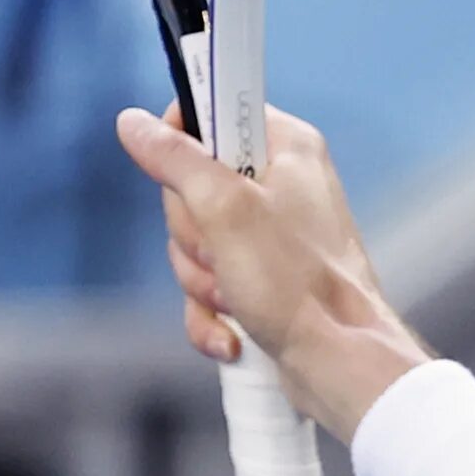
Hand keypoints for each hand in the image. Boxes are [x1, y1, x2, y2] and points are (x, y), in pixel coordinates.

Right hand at [116, 103, 429, 441]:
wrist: (340, 362)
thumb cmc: (297, 284)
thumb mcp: (225, 210)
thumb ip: (176, 160)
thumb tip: (134, 122)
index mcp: (285, 147)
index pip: (212, 113)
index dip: (182, 147)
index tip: (182, 179)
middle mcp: (281, 183)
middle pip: (191, 186)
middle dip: (194, 234)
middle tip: (223, 251)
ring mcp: (271, 235)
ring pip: (196, 242)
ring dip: (202, 278)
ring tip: (236, 293)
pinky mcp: (262, 278)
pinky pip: (210, 283)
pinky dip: (213, 312)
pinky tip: (232, 331)